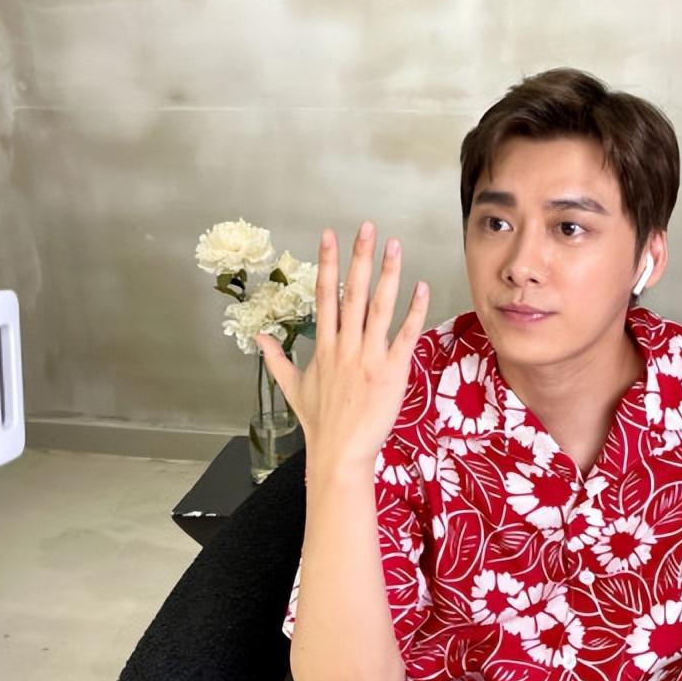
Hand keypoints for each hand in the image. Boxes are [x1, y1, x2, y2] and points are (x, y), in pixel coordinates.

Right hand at [255, 220, 428, 471]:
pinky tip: (421, 287)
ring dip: (387, 275)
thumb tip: (259, 338)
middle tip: (367, 227)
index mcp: (323, 346)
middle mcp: (345, 346)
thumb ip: (276, 359)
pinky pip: (404, 336)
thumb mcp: (292, 388)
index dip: (327, 263)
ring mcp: (368, 357)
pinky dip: (414, 311)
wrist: (340, 453)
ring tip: (394, 246)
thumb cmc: (319, 423)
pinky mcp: (391, 372)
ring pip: (378, 308)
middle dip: (359, 258)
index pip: (325, 295)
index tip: (330, 235)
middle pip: (352, 293)